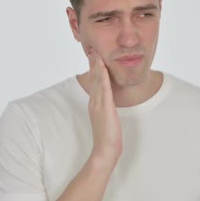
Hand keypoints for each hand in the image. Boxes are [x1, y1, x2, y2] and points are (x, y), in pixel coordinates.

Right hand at [87, 48, 121, 167]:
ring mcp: (98, 104)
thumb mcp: (106, 121)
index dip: (94, 70)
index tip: (93, 58)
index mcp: (95, 104)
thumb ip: (105, 112)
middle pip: (93, 79)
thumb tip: (108, 108)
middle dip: (93, 64)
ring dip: (96, 66)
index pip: (94, 83)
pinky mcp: (104, 107)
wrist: (105, 150)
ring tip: (95, 53)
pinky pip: (104, 88)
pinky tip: (103, 66)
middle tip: (91, 49)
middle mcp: (94, 102)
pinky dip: (103, 76)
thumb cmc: (108, 138)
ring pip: (97, 81)